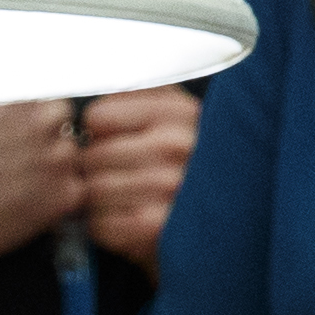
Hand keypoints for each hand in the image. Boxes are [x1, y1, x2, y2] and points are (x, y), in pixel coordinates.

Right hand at [0, 101, 85, 267]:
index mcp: (23, 89)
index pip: (44, 88)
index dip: (25, 109)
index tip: (10, 125)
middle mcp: (47, 118)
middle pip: (59, 118)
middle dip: (39, 133)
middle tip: (6, 155)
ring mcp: (58, 157)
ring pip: (67, 154)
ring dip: (47, 164)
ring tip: (8, 181)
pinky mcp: (61, 196)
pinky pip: (73, 191)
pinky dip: (51, 197)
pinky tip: (19, 200)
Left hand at [76, 89, 196, 269]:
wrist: (223, 231)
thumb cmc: (189, 171)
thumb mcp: (179, 119)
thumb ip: (143, 96)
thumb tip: (96, 83)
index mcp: (181, 112)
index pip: (99, 115)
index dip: (100, 132)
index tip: (117, 141)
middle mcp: (178, 144)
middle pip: (90, 155)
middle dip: (98, 170)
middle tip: (123, 178)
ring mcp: (169, 186)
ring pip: (91, 190)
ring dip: (101, 202)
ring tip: (131, 200)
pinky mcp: (157, 227)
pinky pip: (100, 224)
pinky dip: (108, 228)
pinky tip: (133, 222)